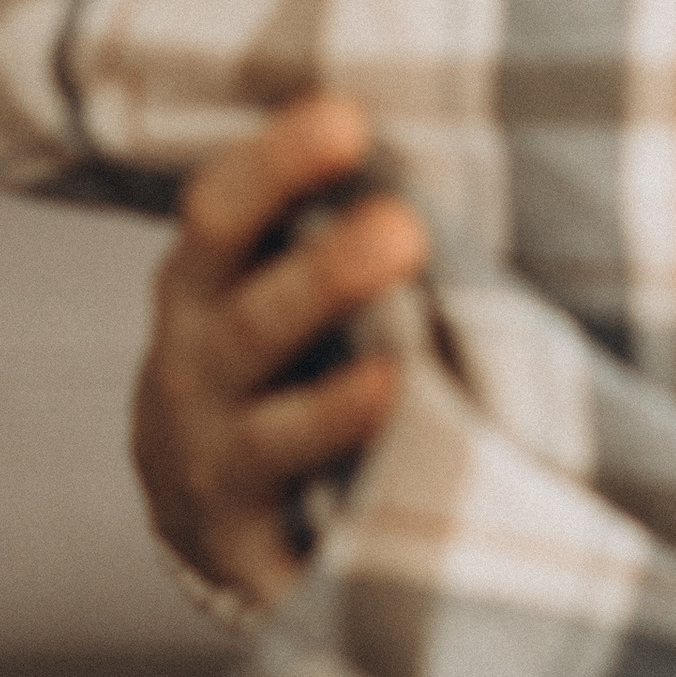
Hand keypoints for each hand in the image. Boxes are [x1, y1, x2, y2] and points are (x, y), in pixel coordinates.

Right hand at [133, 94, 421, 604]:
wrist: (215, 507)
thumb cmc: (286, 351)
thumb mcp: (280, 272)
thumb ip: (346, 208)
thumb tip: (478, 115)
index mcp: (206, 283)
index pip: (222, 212)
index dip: (276, 164)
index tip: (346, 116)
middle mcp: (198, 372)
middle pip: (253, 320)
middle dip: (324, 276)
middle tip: (403, 226)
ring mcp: (219, 468)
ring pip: (271, 438)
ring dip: (334, 411)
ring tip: (398, 379)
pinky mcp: (253, 560)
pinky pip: (295, 555)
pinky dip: (335, 551)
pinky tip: (398, 522)